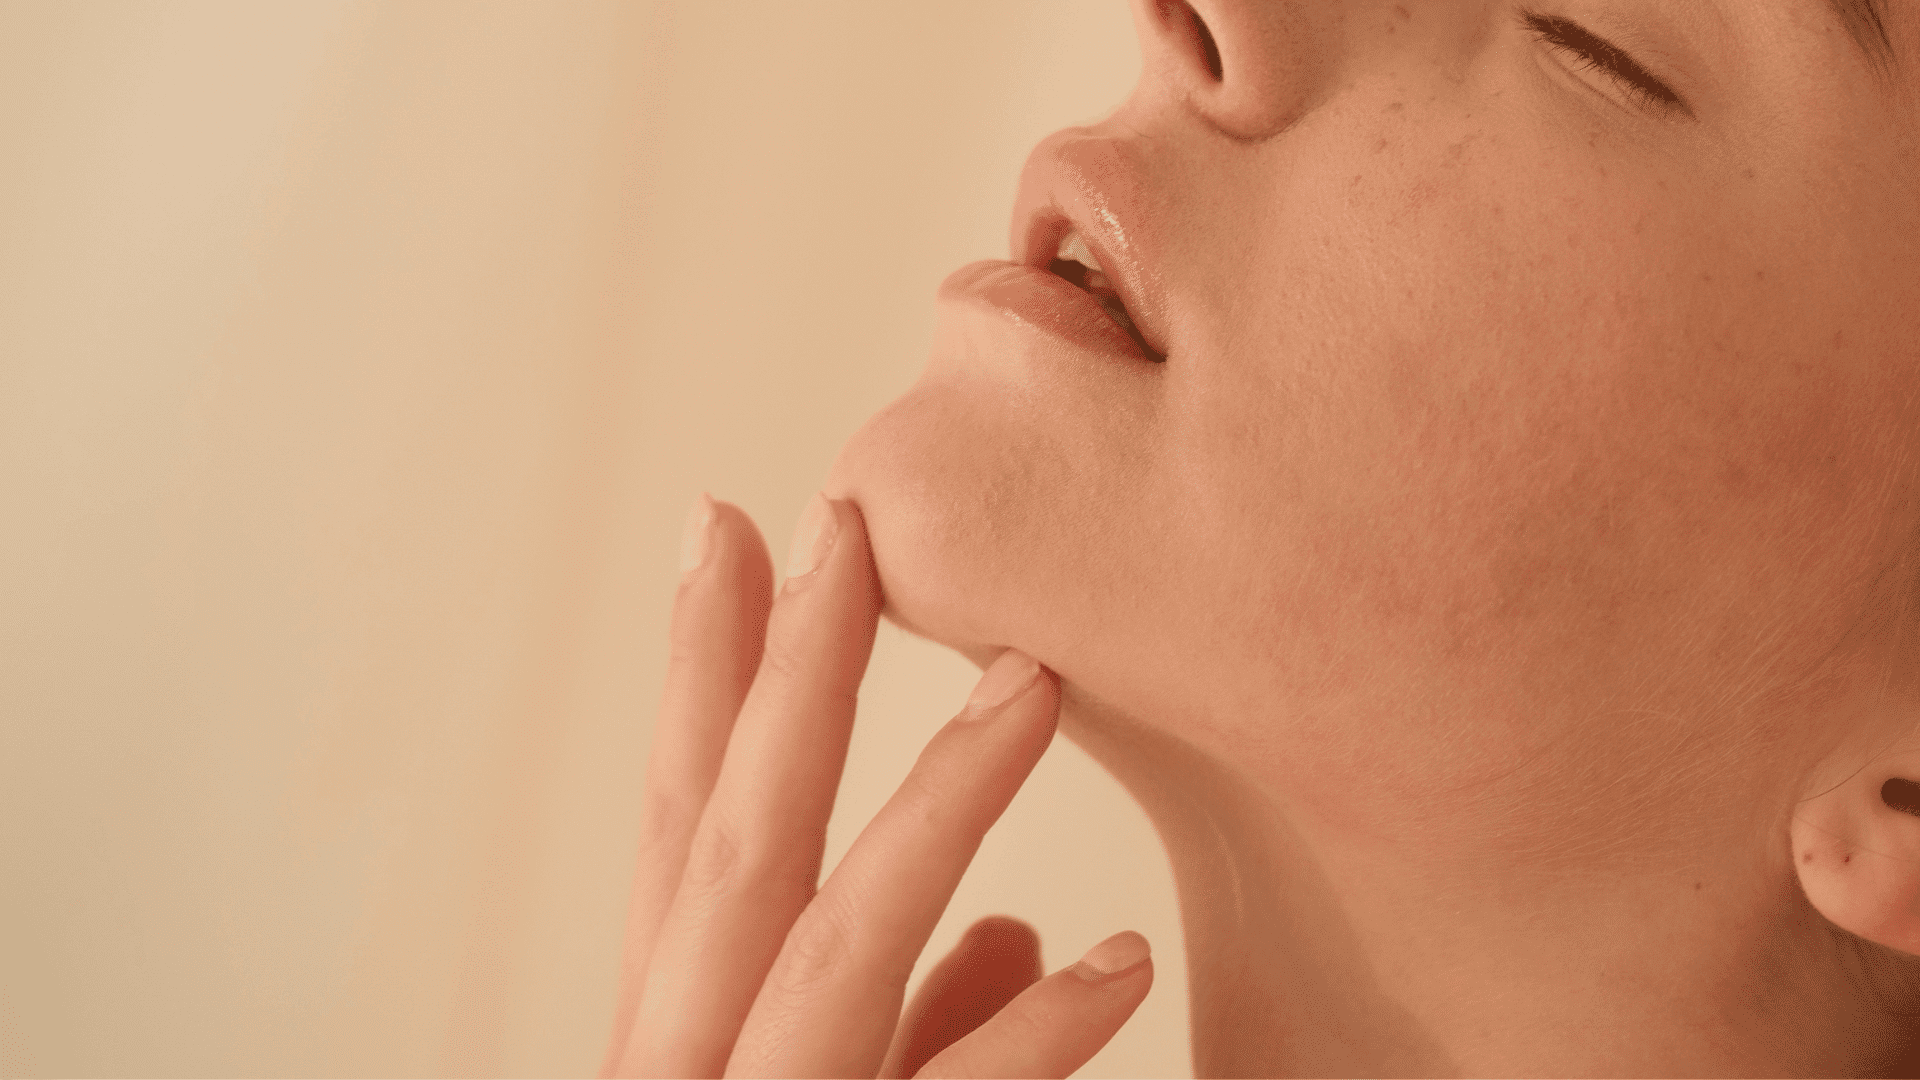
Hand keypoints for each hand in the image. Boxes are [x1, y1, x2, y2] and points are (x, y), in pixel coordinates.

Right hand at [598, 492, 1152, 1077]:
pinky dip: (1035, 1037)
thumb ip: (903, 1027)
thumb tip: (1009, 928)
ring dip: (941, 800)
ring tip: (1034, 682)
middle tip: (840, 520)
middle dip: (790, 675)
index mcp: (674, 1037)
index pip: (685, 831)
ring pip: (838, 945)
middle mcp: (688, 1064)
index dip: (703, 676)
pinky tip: (1123, 961)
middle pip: (740, 847)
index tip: (729, 533)